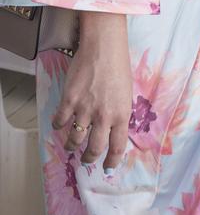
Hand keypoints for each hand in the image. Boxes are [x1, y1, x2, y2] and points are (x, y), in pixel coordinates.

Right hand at [52, 13, 131, 172]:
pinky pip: (60, 122)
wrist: (103, 47)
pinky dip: (58, 126)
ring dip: (72, 146)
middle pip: (94, 148)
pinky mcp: (69, 100)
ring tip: (72, 146)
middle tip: (86, 160)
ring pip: (75, 140)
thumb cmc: (118, 66)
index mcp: (121, 114)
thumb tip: (114, 130)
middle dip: (89, 158)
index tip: (107, 167)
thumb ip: (119, 112)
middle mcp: (104, 116)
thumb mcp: (126, 93)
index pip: (117, 146)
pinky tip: (59, 123)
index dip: (112, 161)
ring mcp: (85, 109)